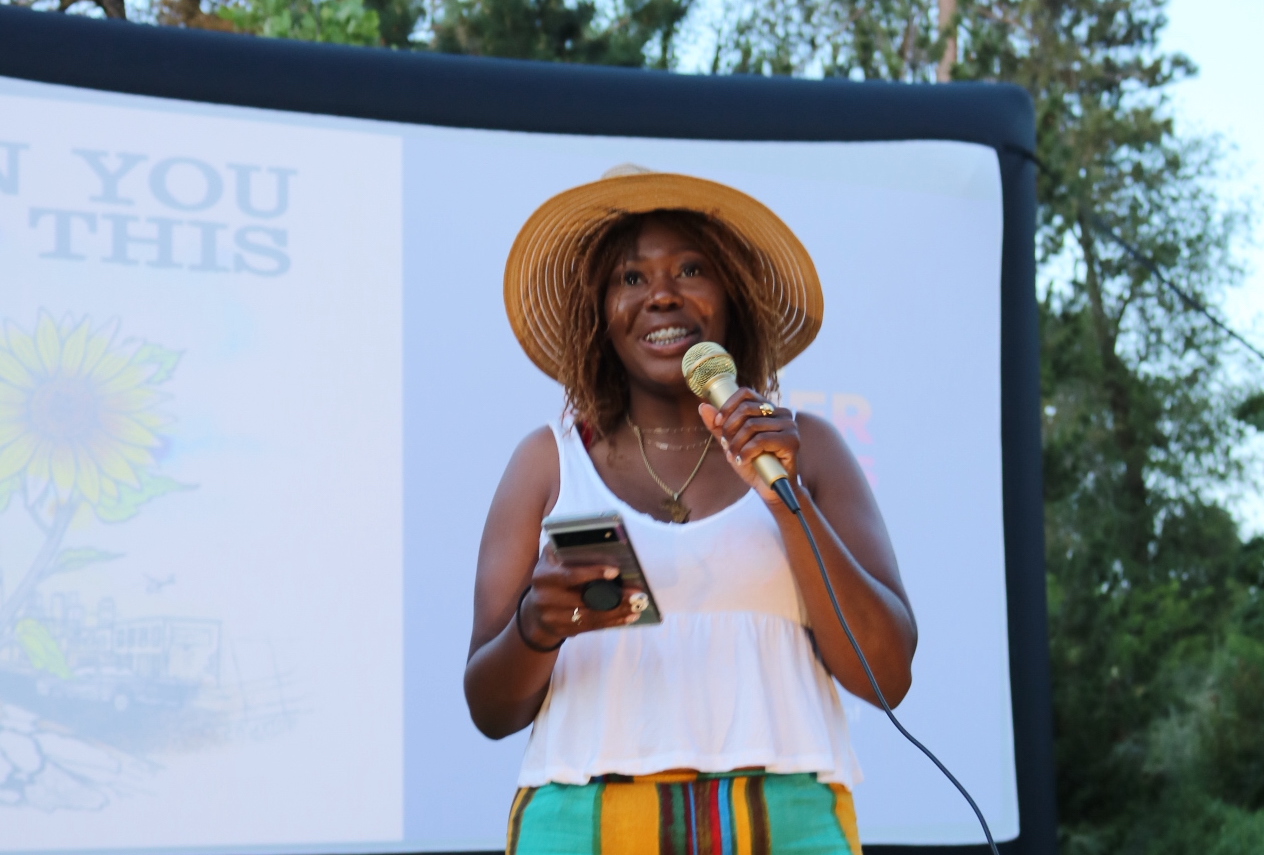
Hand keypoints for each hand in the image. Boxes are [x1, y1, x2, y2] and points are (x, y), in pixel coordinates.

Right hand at [518, 545, 642, 649]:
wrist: (535, 611)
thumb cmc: (551, 578)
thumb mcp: (551, 561)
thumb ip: (565, 551)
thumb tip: (596, 538)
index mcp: (543, 576)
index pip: (571, 575)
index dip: (593, 573)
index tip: (615, 571)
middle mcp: (545, 597)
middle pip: (585, 599)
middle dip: (614, 597)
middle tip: (637, 593)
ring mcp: (553, 617)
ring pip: (591, 616)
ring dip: (617, 612)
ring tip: (636, 606)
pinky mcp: (562, 631)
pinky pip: (591, 627)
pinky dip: (612, 622)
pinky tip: (627, 617)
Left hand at [699, 388, 799, 505]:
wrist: (771, 490)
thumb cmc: (754, 465)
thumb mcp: (732, 444)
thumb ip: (719, 427)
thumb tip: (703, 406)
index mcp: (768, 409)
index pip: (745, 393)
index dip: (728, 406)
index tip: (718, 422)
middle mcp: (781, 413)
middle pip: (746, 409)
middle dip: (730, 429)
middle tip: (727, 446)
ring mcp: (789, 426)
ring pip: (752, 425)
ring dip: (736, 444)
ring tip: (734, 457)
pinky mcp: (792, 441)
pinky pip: (761, 440)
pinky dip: (746, 452)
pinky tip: (742, 461)